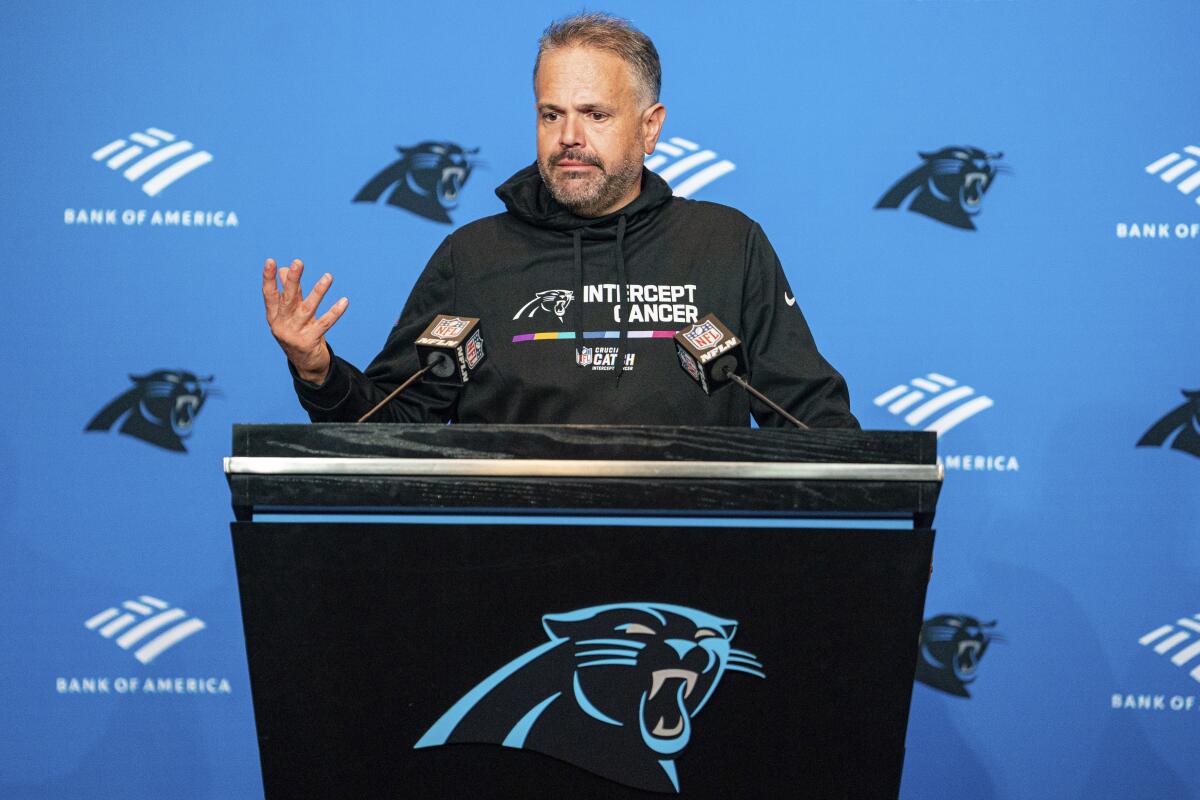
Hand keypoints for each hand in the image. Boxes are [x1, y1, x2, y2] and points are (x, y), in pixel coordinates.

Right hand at [262, 258, 348, 383]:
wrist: (306, 365)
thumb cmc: (298, 333)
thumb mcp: (291, 314)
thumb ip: (290, 292)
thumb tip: (284, 268)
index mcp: (274, 317)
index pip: (269, 295)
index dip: (269, 279)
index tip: (270, 261)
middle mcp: (282, 325)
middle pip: (288, 300)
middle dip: (293, 280)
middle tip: (298, 262)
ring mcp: (296, 334)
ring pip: (308, 309)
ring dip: (319, 291)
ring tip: (329, 277)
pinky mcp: (310, 342)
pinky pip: (325, 323)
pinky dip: (335, 312)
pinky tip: (344, 301)